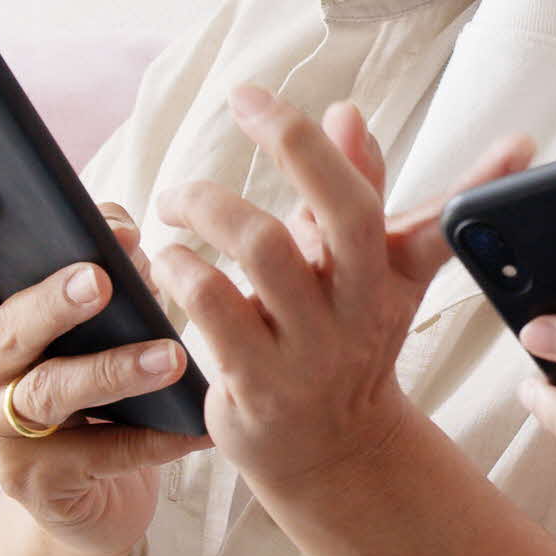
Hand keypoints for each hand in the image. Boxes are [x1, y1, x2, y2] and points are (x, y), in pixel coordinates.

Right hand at [0, 187, 206, 555]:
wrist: (89, 491)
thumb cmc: (91, 371)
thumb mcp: (90, 313)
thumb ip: (99, 259)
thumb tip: (121, 232)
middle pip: (2, 330)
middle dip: (51, 302)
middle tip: (101, 279)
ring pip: (49, 393)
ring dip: (112, 371)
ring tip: (170, 357)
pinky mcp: (34, 483)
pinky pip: (101, 454)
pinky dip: (155, 438)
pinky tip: (196, 425)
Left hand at [152, 86, 531, 509]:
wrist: (335, 456)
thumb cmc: (346, 343)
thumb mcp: (369, 272)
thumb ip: (363, 191)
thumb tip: (350, 114)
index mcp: (389, 275)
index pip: (389, 201)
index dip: (341, 146)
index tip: (298, 100)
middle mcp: (358, 310)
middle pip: (338, 211)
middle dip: (291, 145)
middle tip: (242, 105)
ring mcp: (309, 350)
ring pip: (265, 249)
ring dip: (211, 206)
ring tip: (176, 204)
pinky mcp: (257, 384)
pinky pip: (211, 305)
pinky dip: (180, 267)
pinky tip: (166, 261)